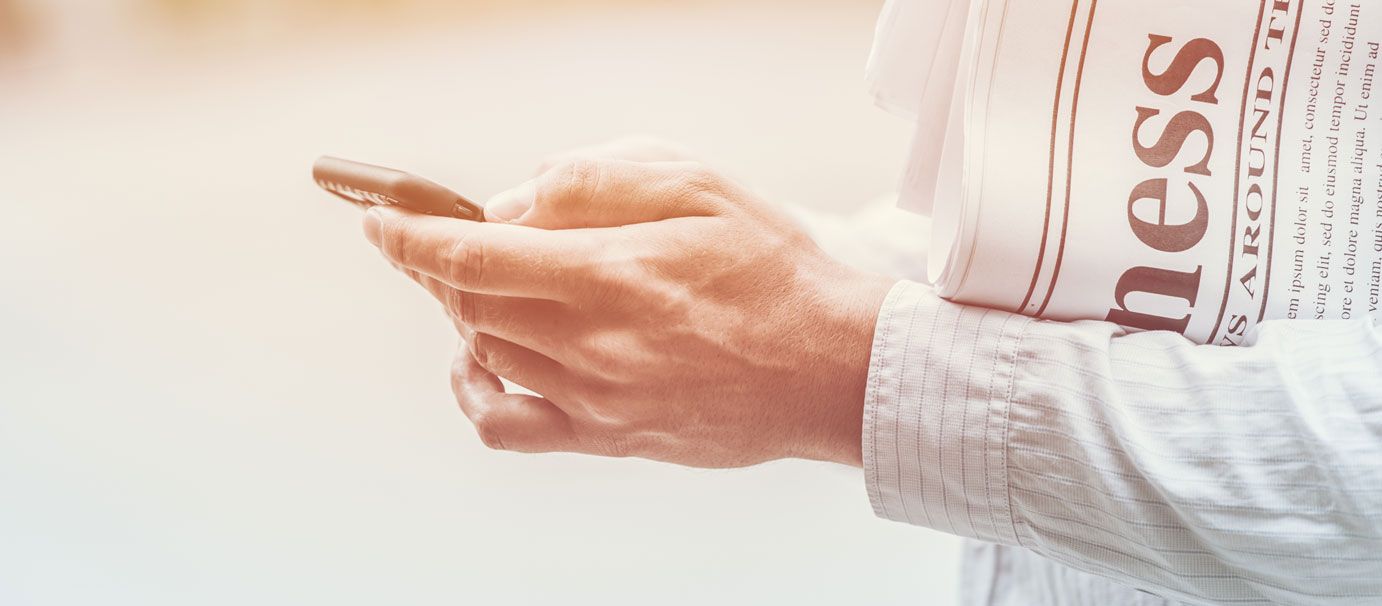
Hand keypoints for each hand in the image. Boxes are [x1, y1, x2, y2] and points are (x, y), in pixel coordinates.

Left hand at [364, 157, 893, 467]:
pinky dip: (473, 391)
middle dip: (438, 264)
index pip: (470, 254)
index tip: (382, 221)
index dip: (410, 235)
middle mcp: (590, 342)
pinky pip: (507, 425)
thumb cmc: (771, 272)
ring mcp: (593, 397)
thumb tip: (515, 201)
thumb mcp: (697, 185)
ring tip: (488, 281)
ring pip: (484, 350)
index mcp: (609, 272)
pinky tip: (478, 361)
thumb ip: (596, 182)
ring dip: (465, 310)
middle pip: (467, 302)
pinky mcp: (606, 435)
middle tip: (445, 239)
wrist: (828, 367)